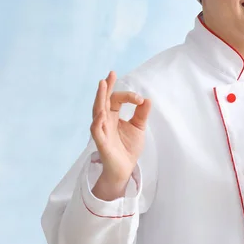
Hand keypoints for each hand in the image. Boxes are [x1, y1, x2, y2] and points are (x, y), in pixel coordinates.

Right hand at [90, 71, 150, 200]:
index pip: (116, 99)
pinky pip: (96, 130)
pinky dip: (98, 121)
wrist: (125, 168)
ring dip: (99, 98)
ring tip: (102, 84)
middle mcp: (105, 120)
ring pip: (97, 111)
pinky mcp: (101, 142)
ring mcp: (101, 130)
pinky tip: (101, 113)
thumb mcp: (138, 127)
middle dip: (106, 88)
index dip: (128, 96)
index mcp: (113, 115)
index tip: (140, 100)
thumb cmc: (128, 147)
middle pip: (103, 101)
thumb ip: (141, 114)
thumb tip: (147, 99)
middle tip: (110, 75)